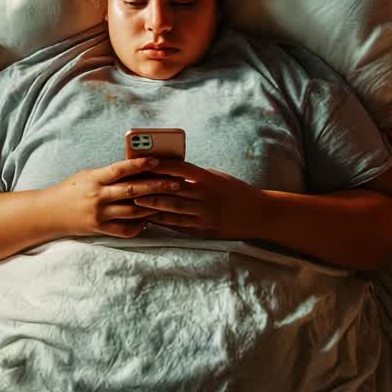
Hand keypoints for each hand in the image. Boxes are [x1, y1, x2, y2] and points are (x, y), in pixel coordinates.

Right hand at [46, 158, 185, 238]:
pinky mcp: (99, 229)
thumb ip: (109, 174)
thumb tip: (137, 168)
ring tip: (169, 202)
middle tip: (176, 183)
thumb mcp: (87, 175)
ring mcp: (99, 214)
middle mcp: (98, 196)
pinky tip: (149, 221)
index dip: (140, 164)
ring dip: (153, 206)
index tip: (157, 161)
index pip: (121, 169)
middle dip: (157, 186)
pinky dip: (138, 226)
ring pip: (132, 211)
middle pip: (132, 191)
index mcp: (95, 178)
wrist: (49, 213)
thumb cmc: (71, 190)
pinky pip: (124, 229)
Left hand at [130, 161, 266, 239]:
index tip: (145, 162)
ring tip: (136, 202)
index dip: (161, 165)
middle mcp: (206, 195)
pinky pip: (180, 225)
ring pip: (173, 208)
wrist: (259, 214)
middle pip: (172, 189)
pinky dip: (164, 221)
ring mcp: (205, 213)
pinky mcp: (205, 229)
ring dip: (153, 205)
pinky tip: (152, 219)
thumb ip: (198, 176)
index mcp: (208, 179)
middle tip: (132, 184)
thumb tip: (172, 172)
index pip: (181, 168)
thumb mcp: (219, 178)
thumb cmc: (236, 192)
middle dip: (150, 186)